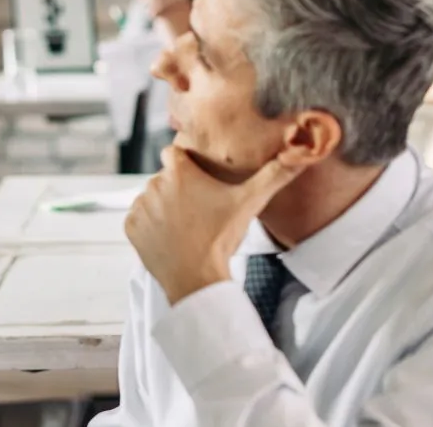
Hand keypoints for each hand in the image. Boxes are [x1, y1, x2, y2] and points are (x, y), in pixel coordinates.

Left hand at [123, 146, 304, 305]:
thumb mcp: (250, 202)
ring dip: (164, 206)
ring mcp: (139, 205)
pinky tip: (171, 237)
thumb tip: (302, 153)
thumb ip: (274, 175)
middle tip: (198, 210)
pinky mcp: (131, 226)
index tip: (198, 179)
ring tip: (186, 227)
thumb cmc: (222, 238)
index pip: (175, 152)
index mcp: (178, 171)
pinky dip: (151, 225)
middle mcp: (153, 183)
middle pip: (165, 177)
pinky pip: (140, 218)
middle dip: (178, 189)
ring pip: (152, 197)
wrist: (197, 279)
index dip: (187, 164)